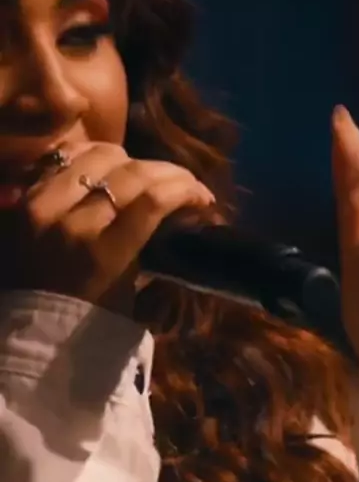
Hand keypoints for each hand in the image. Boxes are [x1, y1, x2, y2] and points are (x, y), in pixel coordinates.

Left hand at [6, 142, 213, 314]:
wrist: (35, 325)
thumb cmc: (91, 317)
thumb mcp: (131, 288)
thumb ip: (152, 241)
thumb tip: (186, 210)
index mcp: (102, 255)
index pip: (153, 200)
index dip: (187, 190)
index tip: (205, 197)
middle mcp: (72, 222)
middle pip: (133, 173)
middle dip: (171, 173)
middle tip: (187, 183)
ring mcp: (45, 205)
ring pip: (101, 156)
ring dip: (134, 161)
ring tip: (148, 175)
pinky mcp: (29, 196)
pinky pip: (68, 157)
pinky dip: (95, 155)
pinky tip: (113, 164)